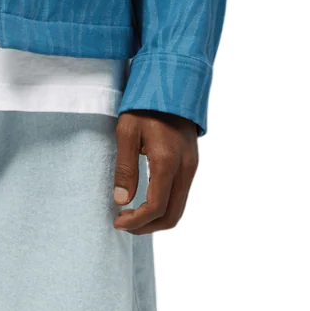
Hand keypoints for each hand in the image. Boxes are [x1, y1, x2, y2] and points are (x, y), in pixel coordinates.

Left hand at [113, 111, 198, 233]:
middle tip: (123, 223)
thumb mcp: (127, 131)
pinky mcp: (191, 165)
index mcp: (168, 161)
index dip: (136, 222)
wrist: (173, 84)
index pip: (156, 207)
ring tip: (131, 216)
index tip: (117, 221)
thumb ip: (124, 168)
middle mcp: (185, 168)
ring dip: (155, 220)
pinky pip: (180, 197)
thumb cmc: (146, 105)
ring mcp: (191, 168)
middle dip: (146, 226)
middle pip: (171, 216)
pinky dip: (163, 208)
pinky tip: (144, 203)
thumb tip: (122, 200)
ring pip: (178, 209)